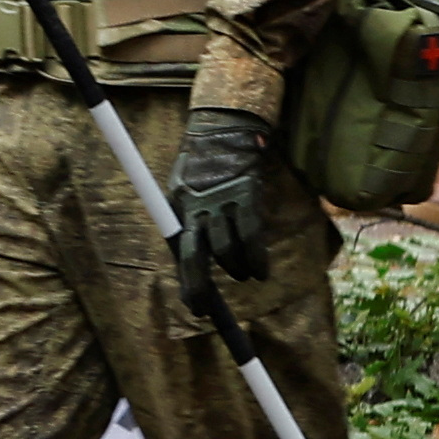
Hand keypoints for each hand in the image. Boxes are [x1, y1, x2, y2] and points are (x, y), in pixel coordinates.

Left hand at [167, 101, 280, 309]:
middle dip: (201, 287)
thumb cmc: (202, 165)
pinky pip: (252, 236)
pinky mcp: (245, 195)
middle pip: (196, 256)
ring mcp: (221, 201)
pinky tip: (261, 272)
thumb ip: (186, 223)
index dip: (187, 283)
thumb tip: (188, 262)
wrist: (225, 130)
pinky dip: (257, 258)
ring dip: (236, 270)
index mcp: (178, 208)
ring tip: (243, 275)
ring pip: (227, 250)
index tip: (195, 308)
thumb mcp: (182, 192)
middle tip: (208, 309)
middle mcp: (196, 207)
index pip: (180, 253)